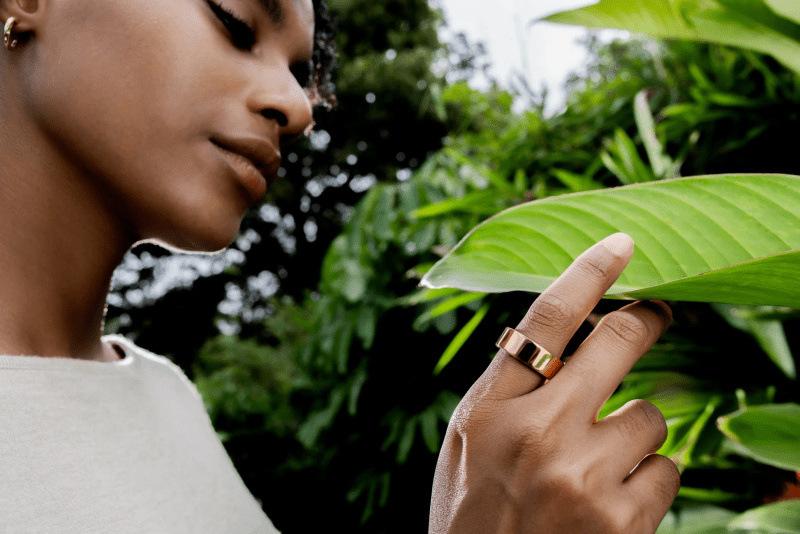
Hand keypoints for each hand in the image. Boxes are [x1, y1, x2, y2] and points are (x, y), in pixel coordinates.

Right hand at [429, 233, 679, 533]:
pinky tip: (612, 503)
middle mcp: (537, 433)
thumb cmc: (474, 513)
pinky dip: (649, 478)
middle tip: (659, 313)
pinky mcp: (625, 520)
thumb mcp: (466, 443)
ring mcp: (584, 476)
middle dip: (649, 319)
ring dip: (636, 430)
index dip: (589, 271)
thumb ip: (507, 387)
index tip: (623, 243)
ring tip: (598, 468)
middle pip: (619, 341)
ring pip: (652, 414)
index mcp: (488, 409)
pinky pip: (667, 467)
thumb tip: (568, 330)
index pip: (546, 318)